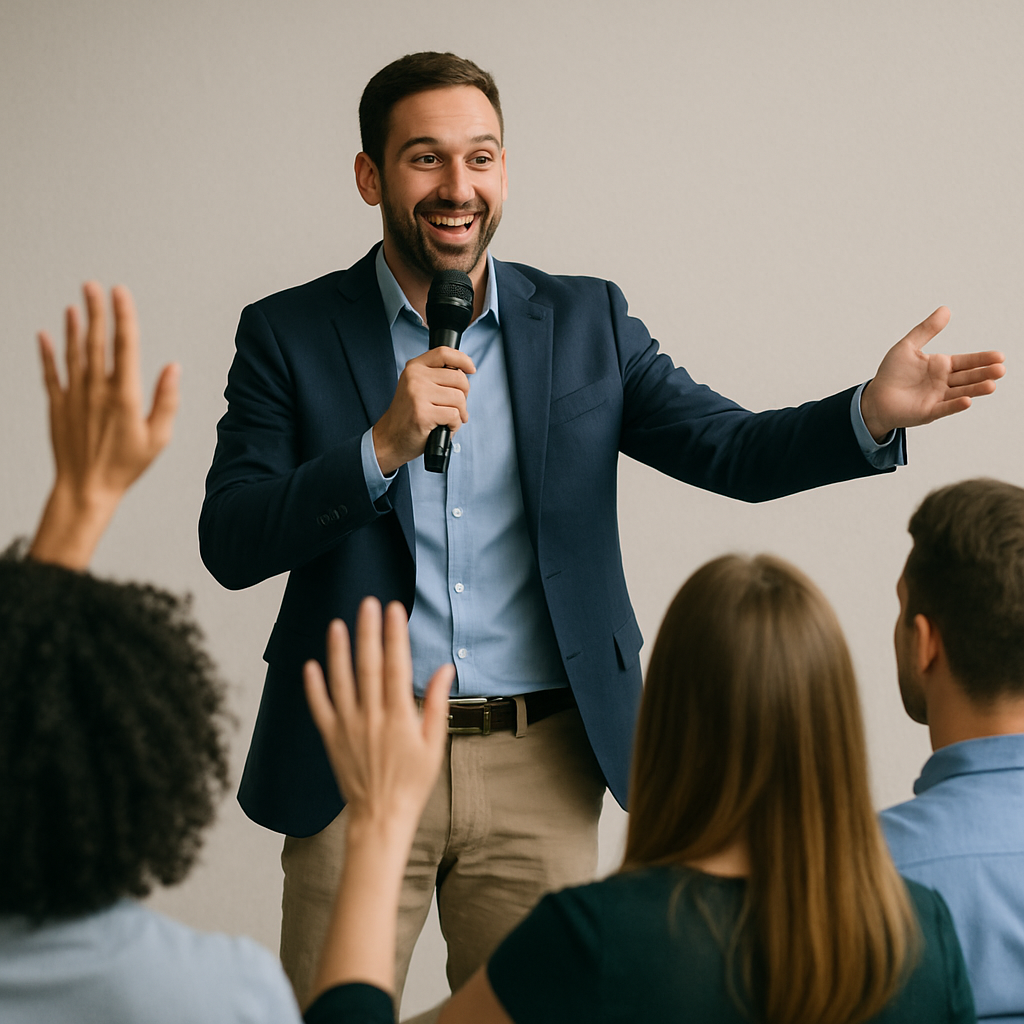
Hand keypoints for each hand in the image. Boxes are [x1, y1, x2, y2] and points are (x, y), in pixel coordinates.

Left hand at [29, 282, 179, 568]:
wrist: (86, 489)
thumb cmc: (125, 467)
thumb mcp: (158, 438)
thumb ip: (167, 400)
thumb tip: (173, 367)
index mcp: (125, 396)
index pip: (125, 346)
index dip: (124, 316)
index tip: (120, 293)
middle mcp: (97, 391)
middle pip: (97, 342)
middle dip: (96, 310)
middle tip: (93, 285)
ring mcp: (74, 396)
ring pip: (74, 353)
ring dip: (74, 326)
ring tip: (75, 304)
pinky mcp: (58, 406)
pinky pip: (50, 373)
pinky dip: (47, 353)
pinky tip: (44, 335)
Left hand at [305, 599, 452, 832]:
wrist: (381, 817)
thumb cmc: (413, 782)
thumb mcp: (434, 744)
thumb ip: (435, 703)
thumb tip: (444, 669)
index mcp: (399, 717)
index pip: (396, 666)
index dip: (395, 636)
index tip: (394, 610)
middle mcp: (371, 718)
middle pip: (368, 666)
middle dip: (368, 632)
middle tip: (367, 604)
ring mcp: (348, 728)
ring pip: (341, 681)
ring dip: (338, 651)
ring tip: (337, 625)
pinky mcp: (331, 739)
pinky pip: (320, 708)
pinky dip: (314, 687)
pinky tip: (311, 665)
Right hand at [372, 347, 475, 475]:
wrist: (391, 437)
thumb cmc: (410, 414)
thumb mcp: (418, 387)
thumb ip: (436, 376)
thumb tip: (465, 372)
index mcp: (414, 367)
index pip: (444, 353)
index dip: (463, 359)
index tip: (471, 369)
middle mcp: (415, 377)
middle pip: (458, 378)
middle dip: (464, 395)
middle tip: (457, 407)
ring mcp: (418, 395)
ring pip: (459, 398)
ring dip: (460, 413)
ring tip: (449, 419)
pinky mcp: (423, 414)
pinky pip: (454, 416)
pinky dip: (454, 425)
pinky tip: (444, 427)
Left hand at [860, 307, 1004, 440]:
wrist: (875, 398)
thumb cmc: (891, 373)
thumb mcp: (908, 346)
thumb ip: (927, 329)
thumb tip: (945, 309)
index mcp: (941, 366)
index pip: (966, 361)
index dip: (982, 359)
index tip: (999, 356)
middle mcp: (943, 382)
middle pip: (968, 377)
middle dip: (984, 373)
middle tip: (1000, 369)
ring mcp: (938, 398)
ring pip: (961, 392)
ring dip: (976, 389)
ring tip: (991, 385)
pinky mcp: (929, 412)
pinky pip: (944, 408)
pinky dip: (955, 405)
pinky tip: (967, 401)